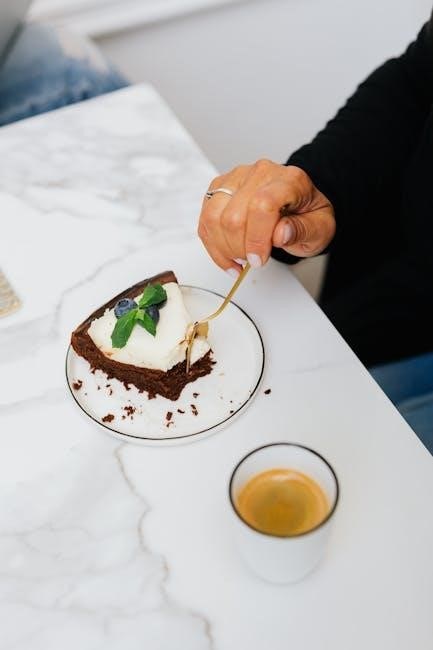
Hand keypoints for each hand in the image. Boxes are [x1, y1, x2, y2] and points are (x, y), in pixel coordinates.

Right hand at [198, 160, 335, 274]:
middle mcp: (260, 173)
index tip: (259, 259)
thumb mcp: (321, 229)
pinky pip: (205, 220)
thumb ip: (303, 230)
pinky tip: (228, 257)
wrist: (299, 205)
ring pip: (213, 218)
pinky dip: (213, 246)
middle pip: (234, 216)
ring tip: (240, 258)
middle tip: (253, 261)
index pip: (262, 204)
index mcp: (289, 180)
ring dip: (224, 247)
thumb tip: (280, 234)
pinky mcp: (219, 189)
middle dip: (240, 248)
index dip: (256, 238)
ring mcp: (236, 178)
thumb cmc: (308, 216)